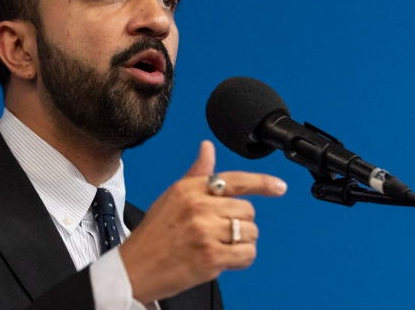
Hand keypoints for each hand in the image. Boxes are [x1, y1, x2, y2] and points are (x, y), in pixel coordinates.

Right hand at [119, 141, 286, 303]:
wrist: (135, 268)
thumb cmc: (154, 233)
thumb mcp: (172, 196)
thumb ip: (196, 174)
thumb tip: (208, 147)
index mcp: (189, 189)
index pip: (234, 180)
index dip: (262, 183)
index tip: (279, 187)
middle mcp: (198, 207)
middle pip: (247, 210)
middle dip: (239, 223)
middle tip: (218, 232)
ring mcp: (206, 232)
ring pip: (250, 232)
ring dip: (241, 242)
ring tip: (219, 246)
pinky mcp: (212, 257)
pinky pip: (247, 254)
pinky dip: (241, 259)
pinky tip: (224, 259)